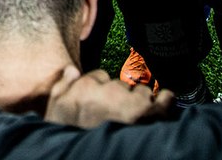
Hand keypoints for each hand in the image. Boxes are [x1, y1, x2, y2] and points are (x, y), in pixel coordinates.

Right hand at [46, 66, 175, 127]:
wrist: (86, 159)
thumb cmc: (71, 137)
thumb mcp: (55, 112)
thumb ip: (62, 88)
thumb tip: (72, 70)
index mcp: (86, 88)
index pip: (99, 76)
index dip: (101, 90)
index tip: (102, 103)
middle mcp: (110, 92)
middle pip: (120, 85)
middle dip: (120, 97)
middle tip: (117, 116)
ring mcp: (134, 103)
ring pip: (142, 91)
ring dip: (141, 102)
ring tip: (136, 119)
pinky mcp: (153, 115)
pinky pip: (166, 98)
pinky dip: (166, 100)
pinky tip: (163, 103)